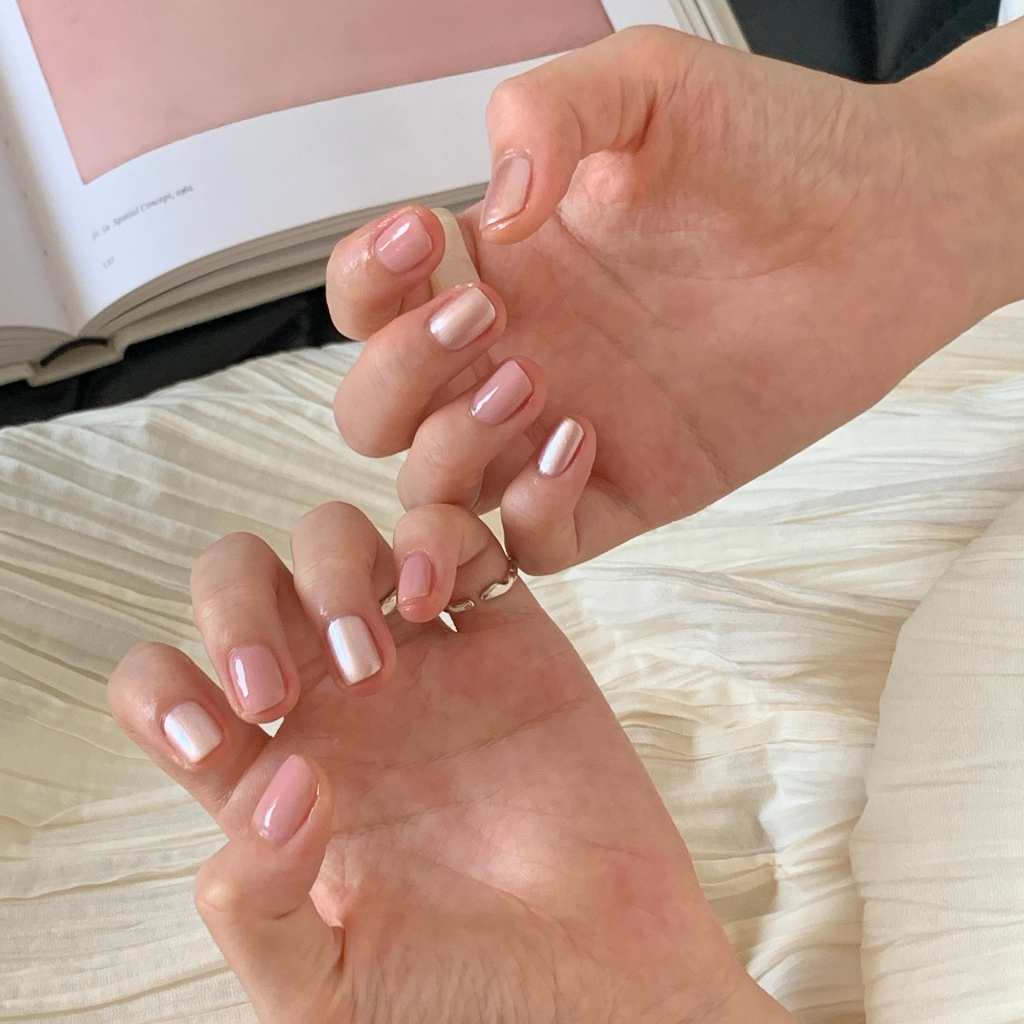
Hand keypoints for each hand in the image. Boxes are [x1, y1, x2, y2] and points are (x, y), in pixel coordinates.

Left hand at [109, 502, 792, 1023]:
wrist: (607, 995)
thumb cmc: (468, 1008)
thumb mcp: (322, 995)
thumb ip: (256, 903)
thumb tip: (279, 779)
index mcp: (272, 781)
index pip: (169, 689)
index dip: (161, 690)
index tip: (209, 741)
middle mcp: (338, 709)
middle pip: (243, 584)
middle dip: (236, 605)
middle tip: (278, 691)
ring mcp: (424, 667)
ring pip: (340, 543)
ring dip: (332, 569)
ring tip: (378, 656)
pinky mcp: (508, 643)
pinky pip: (458, 544)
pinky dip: (435, 540)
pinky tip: (436, 601)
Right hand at [328, 23, 1023, 573]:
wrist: (887, 226)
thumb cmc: (776, 150)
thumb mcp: (644, 85)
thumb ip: (543, 113)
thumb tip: (490, 216)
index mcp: (498, 268)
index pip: (370, 299)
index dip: (367, 280)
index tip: (429, 237)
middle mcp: (516, 355)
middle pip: (378, 412)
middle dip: (401, 376)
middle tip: (489, 319)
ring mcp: (562, 430)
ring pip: (437, 491)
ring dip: (451, 452)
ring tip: (533, 383)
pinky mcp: (629, 491)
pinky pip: (536, 542)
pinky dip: (532, 511)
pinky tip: (583, 440)